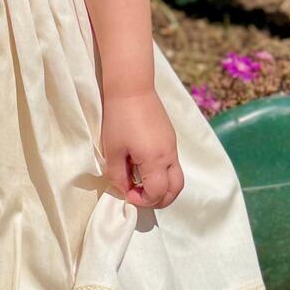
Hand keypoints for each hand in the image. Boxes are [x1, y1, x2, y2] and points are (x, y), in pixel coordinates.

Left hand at [101, 89, 183, 208]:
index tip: (127, 194)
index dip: (142, 200)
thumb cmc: (119, 119)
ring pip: (176, 177)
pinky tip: (143, 165)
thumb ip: (118, 175)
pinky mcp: (170, 137)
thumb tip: (124, 189)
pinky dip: (163, 173)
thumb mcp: (113, 150)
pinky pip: (173, 163)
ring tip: (141, 183)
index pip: (157, 193)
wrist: (132, 88)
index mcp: (155, 160)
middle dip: (159, 199)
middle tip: (139, 196)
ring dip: (162, 187)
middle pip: (175, 189)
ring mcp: (172, 145)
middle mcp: (169, 155)